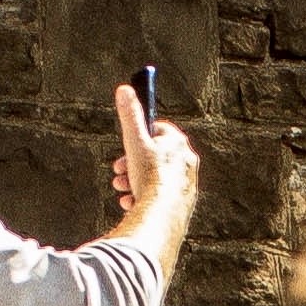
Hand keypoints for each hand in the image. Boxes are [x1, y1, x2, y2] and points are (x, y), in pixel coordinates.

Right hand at [107, 82, 197, 237]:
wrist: (162, 216)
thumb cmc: (150, 176)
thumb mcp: (134, 141)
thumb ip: (130, 115)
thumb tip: (125, 89)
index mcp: (179, 144)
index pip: (158, 129)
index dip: (138, 135)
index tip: (126, 144)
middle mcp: (187, 162)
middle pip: (154, 156)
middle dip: (131, 162)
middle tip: (118, 170)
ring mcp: (186, 185)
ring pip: (154, 177)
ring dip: (133, 181)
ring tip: (121, 188)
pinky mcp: (182, 205)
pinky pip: (159, 197)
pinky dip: (143, 198)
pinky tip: (131, 203)